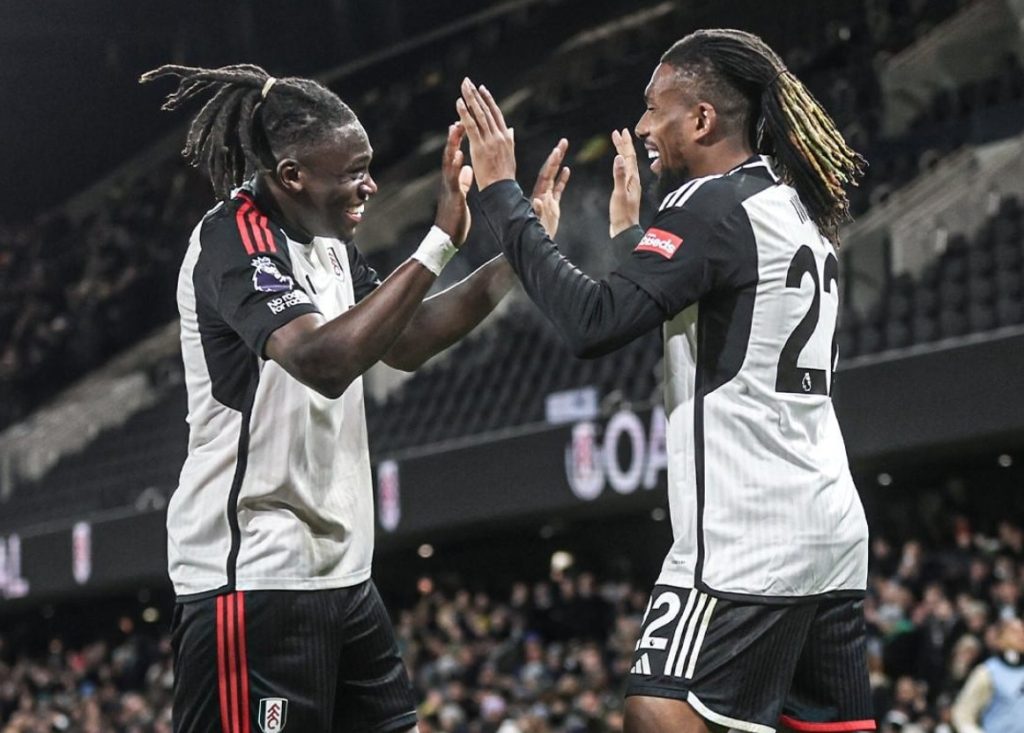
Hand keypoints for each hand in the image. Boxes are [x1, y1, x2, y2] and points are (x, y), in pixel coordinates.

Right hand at [434, 122, 474, 245]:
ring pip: (449, 162)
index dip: (459, 140)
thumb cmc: (455, 218)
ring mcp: (449, 187)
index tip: (464, 124)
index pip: (456, 156)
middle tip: (458, 118)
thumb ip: (463, 181)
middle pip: (450, 154)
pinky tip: (460, 155)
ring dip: (452, 144)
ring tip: (456, 128)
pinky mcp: (453, 195)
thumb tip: (468, 170)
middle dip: (454, 136)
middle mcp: (448, 180)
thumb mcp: (461, 195)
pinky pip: (454, 178)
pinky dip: (456, 166)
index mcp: (452, 179)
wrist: (447, 237)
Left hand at [456, 78, 515, 189]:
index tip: (482, 89)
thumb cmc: (505, 178)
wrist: (502, 191)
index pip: (496, 115)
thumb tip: (510, 129)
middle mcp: (499, 136)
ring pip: (479, 115)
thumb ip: (509, 141)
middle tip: (468, 82)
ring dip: (470, 98)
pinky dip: (465, 113)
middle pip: (487, 110)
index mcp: (506, 138)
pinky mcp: (480, 147)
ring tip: (463, 86)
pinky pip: (471, 126)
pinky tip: (459, 103)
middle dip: (476, 95)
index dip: (488, 101)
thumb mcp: (510, 156)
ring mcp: (490, 141)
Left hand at [530, 139, 570, 236]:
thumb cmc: (532, 234)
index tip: (556, 150)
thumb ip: (537, 211)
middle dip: (556, 156)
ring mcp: (548, 199)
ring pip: (554, 178)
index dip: (551, 163)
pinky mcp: (553, 207)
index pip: (546, 176)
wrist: (533, 244)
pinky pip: (558, 190)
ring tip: (563, 149)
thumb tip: (538, 201)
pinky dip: (562, 180)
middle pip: (550, 171)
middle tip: (563, 142)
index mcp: (539, 196)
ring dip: (559, 164)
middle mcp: (542, 195)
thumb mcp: (535, 223)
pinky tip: (567, 170)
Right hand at [609, 128, 640, 236]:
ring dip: (623, 152)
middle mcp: (633, 180)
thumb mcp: (619, 194)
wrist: (624, 229)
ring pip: (628, 164)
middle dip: (624, 144)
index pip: (629, 156)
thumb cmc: (621, 214)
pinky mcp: (627, 191)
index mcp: (632, 179)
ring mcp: (631, 185)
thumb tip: (619, 157)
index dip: (624, 143)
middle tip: (619, 132)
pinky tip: (620, 164)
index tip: (620, 131)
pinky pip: (625, 171)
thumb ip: (619, 175)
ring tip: (619, 144)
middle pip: (629, 158)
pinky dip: (622, 163)